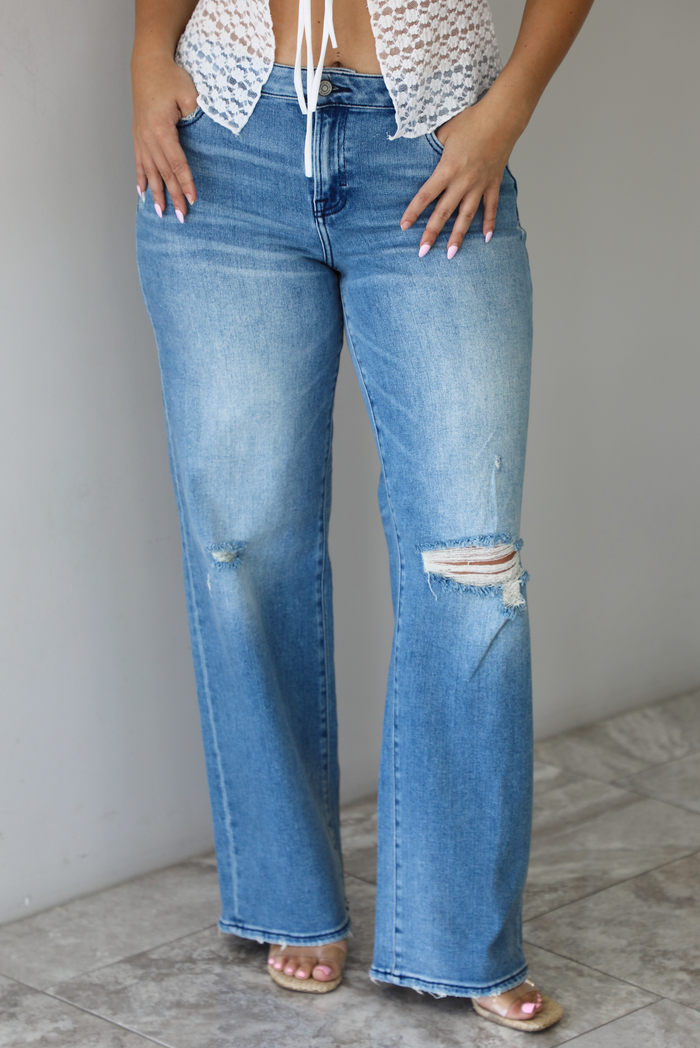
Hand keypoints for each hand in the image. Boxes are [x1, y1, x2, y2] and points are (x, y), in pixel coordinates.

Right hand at [132, 54, 198, 219]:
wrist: (148, 64)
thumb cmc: (170, 77)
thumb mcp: (189, 94)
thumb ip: (196, 115)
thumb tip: (203, 137)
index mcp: (161, 128)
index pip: (177, 162)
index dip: (185, 182)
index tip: (193, 199)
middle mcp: (148, 136)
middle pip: (164, 172)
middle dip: (173, 196)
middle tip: (181, 217)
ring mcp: (140, 137)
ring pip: (150, 171)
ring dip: (156, 193)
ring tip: (160, 213)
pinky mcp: (138, 136)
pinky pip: (139, 163)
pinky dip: (141, 179)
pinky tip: (142, 194)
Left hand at [400, 95, 520, 257]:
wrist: (502, 116)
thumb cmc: (471, 120)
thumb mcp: (444, 131)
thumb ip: (432, 148)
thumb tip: (419, 154)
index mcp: (447, 169)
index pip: (426, 195)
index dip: (413, 212)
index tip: (404, 226)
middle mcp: (463, 181)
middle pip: (444, 212)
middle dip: (432, 233)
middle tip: (423, 252)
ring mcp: (480, 184)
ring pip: (467, 216)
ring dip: (459, 236)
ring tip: (451, 254)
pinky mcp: (493, 183)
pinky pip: (491, 207)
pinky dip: (489, 223)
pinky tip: (485, 238)